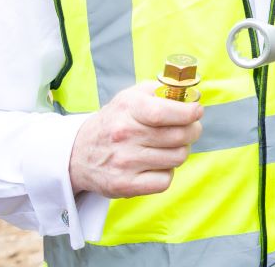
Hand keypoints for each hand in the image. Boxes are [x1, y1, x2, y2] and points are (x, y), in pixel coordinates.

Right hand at [69, 81, 203, 198]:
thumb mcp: (131, 96)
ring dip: (180, 151)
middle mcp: (125, 135)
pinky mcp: (125, 185)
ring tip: (169, 146)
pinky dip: (167, 172)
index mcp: (128, 108)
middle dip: (193, 131)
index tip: (197, 111)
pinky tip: (156, 164)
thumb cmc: (114, 121)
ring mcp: (125, 162)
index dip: (188, 113)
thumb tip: (193, 95)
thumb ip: (161, 90)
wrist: (78, 153)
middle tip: (190, 129)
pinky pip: (165, 180)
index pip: (163, 112)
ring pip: (177, 158)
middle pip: (178, 136)